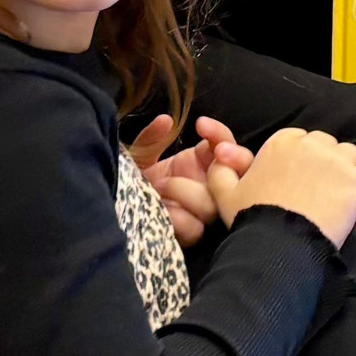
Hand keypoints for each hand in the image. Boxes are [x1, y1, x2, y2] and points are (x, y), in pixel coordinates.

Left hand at [130, 115, 250, 246]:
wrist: (117, 206)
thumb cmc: (134, 180)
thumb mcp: (139, 155)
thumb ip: (151, 138)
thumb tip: (166, 120)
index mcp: (201, 162)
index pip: (225, 144)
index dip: (219, 134)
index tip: (201, 125)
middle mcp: (207, 185)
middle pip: (238, 175)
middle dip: (232, 161)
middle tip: (217, 153)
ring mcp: (202, 211)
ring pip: (216, 202)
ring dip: (189, 191)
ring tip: (160, 186)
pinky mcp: (191, 236)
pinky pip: (196, 228)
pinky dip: (180, 218)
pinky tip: (163, 210)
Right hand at [208, 127, 355, 247]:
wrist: (278, 245)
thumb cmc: (253, 219)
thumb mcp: (225, 194)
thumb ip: (220, 171)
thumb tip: (219, 155)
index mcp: (281, 141)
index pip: (303, 139)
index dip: (303, 160)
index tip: (300, 181)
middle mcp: (311, 144)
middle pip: (329, 145)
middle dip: (327, 163)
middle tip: (320, 190)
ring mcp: (336, 161)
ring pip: (352, 156)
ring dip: (348, 172)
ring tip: (338, 196)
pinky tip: (353, 203)